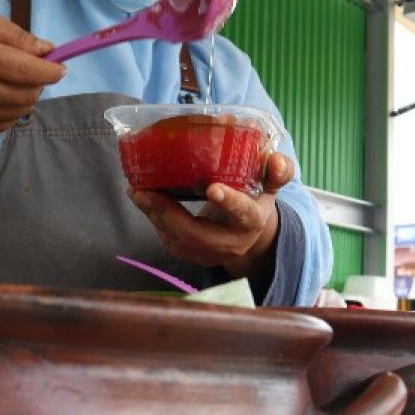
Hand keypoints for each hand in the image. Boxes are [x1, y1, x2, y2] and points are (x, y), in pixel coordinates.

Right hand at [0, 13, 63, 140]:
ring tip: (15, 81)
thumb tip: (49, 51)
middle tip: (32, 71)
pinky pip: (8, 122)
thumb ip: (18, 35)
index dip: (50, 71)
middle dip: (39, 83)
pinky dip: (13, 109)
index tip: (61, 68)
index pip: (26, 70)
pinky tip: (2, 95)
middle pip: (28, 93)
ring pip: (21, 110)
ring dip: (28, 96)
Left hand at [128, 152, 294, 280]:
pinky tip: (143, 202)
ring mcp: (211, 253)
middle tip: (145, 192)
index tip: (212, 188)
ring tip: (137, 193)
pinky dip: (155, 221)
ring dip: (155, 217)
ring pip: (179, 240)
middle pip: (198, 233)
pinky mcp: (193, 256)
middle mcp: (232, 243)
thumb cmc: (256, 201)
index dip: (229, 202)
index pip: (243, 212)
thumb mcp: (270, 185)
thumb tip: (275, 158)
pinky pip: (170, 242)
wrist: (249, 236)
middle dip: (169, 213)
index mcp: (252, 221)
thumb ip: (278, 171)